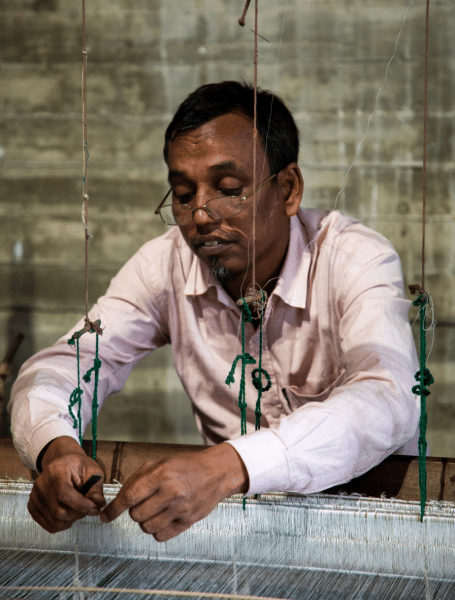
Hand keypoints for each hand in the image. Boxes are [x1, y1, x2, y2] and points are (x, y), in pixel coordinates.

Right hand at [28, 436, 105, 532]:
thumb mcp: (92, 471)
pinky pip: (48, 524)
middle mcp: (42, 484)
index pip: (64, 494)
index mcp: (56, 471)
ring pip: (54, 521)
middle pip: (59, 512)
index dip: (81, 505)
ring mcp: (35, 496)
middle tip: (88, 508)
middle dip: (78, 514)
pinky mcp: (33, 506)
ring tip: (78, 509)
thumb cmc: (78, 466)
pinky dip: (62, 524)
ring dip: (71, 520)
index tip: (94, 509)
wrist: (63, 463)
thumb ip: (96, 489)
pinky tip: (69, 514)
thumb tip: (98, 506)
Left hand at [100, 443, 247, 541]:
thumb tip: (119, 498)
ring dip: (145, 521)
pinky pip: (161, 536)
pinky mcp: (189, 521)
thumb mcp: (161, 462)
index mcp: (161, 474)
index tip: (106, 516)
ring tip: (154, 510)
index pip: (129, 496)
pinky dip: (157, 530)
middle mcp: (171, 492)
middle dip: (134, 510)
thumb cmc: (186, 465)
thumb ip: (138, 478)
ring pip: (147, 527)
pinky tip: (163, 518)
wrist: (216, 472)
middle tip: (143, 503)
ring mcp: (181, 508)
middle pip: (136, 514)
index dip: (114, 509)